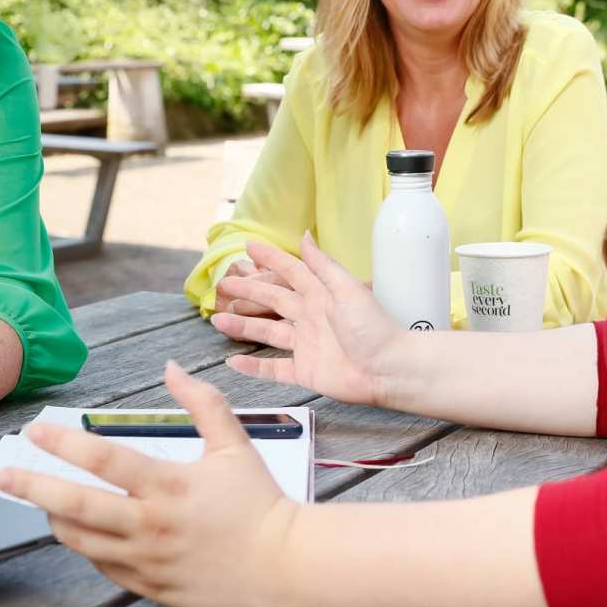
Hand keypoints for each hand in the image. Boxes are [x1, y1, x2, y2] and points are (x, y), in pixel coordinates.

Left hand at [0, 361, 298, 606]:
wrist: (284, 565)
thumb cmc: (258, 501)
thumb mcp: (234, 443)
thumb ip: (202, 402)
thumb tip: (172, 367)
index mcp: (168, 484)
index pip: (103, 460)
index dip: (63, 444)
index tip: (34, 431)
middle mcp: (151, 524)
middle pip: (76, 506)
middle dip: (32, 487)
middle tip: (2, 476)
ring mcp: (148, 560)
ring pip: (81, 540)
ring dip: (53, 516)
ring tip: (38, 498)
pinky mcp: (151, 586)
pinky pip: (103, 565)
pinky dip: (84, 545)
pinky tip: (77, 528)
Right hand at [214, 232, 405, 407]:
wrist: (390, 370)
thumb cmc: (373, 327)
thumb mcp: (347, 288)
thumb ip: (322, 265)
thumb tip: (304, 234)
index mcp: (320, 295)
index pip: (289, 272)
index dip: (270, 259)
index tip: (249, 247)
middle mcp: (310, 318)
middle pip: (271, 301)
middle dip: (247, 292)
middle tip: (223, 284)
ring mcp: (306, 346)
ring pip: (266, 332)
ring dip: (242, 327)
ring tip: (217, 320)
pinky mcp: (306, 372)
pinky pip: (274, 369)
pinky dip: (253, 367)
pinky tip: (233, 362)